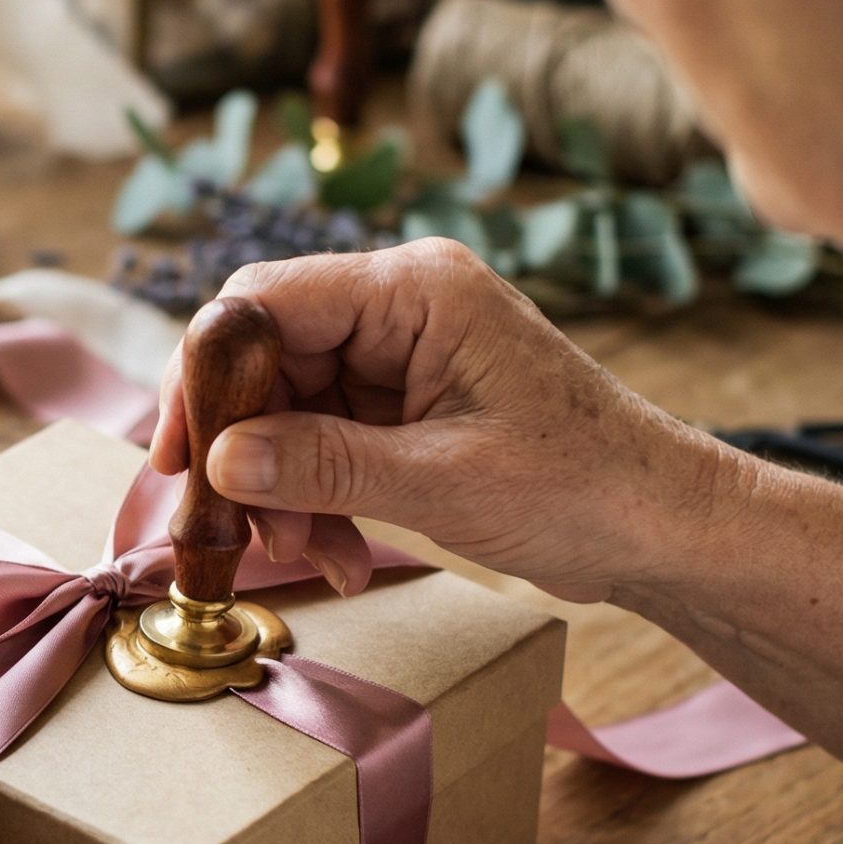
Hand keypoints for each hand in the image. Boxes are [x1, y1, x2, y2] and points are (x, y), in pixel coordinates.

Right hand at [151, 239, 741, 603]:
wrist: (664, 528)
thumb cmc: (585, 487)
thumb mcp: (444, 482)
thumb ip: (324, 465)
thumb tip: (221, 460)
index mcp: (417, 290)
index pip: (267, 301)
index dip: (206, 372)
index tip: (178, 452)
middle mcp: (401, 306)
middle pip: (268, 357)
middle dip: (245, 447)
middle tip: (233, 527)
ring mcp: (401, 355)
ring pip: (288, 408)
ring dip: (282, 488)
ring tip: (309, 553)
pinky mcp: (405, 403)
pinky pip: (324, 440)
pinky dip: (318, 498)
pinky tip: (341, 552)